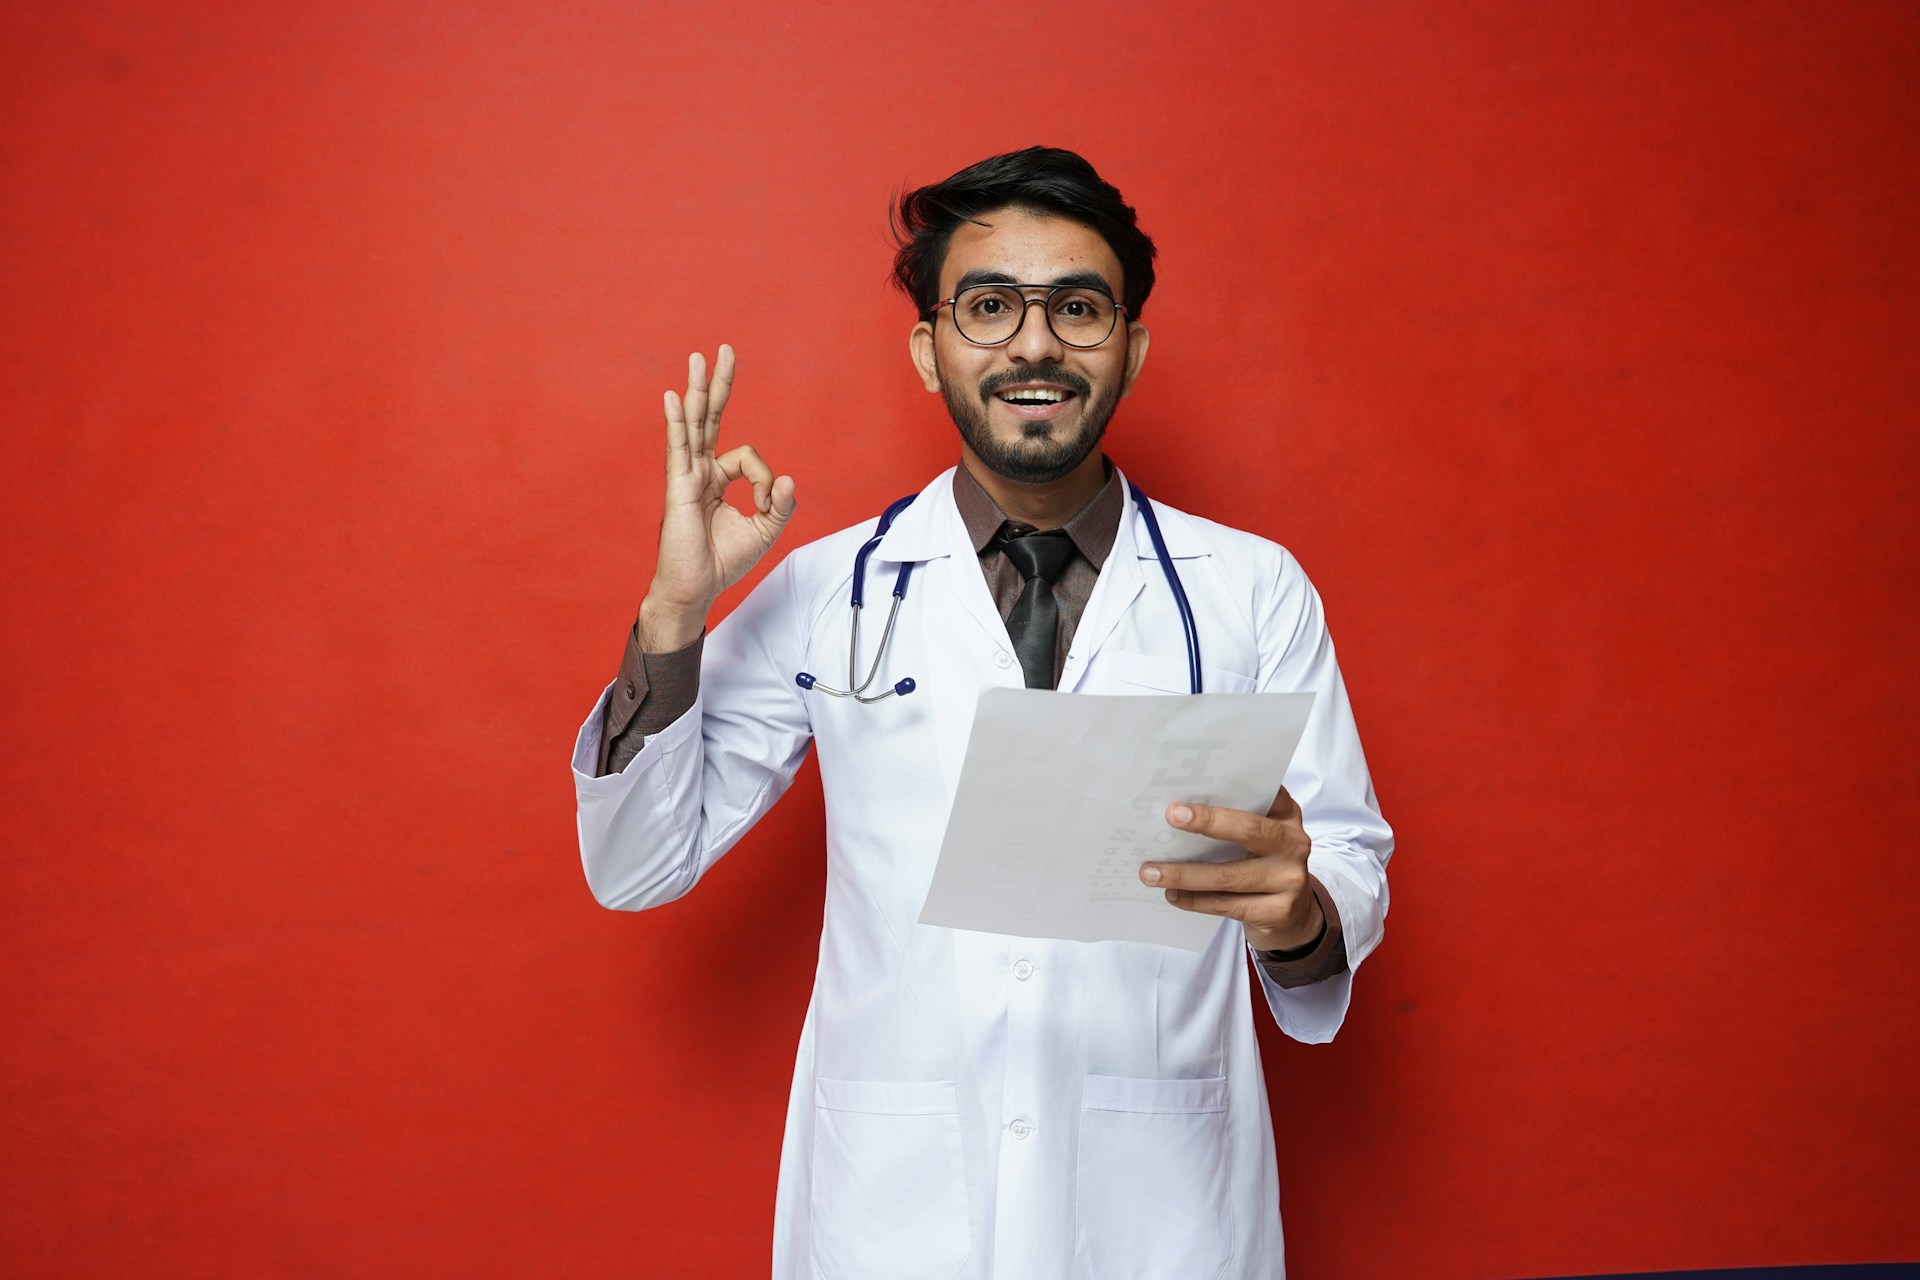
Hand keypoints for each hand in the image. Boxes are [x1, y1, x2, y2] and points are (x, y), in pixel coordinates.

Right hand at [640, 345, 795, 650]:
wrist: (695, 588)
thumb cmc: (722, 562)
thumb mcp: (764, 531)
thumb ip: (779, 504)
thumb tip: (788, 478)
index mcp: (718, 479)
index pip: (748, 456)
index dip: (764, 480)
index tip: (765, 505)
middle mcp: (700, 470)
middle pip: (711, 417)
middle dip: (719, 384)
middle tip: (726, 350)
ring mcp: (686, 476)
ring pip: (695, 424)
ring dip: (698, 390)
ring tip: (699, 357)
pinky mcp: (678, 487)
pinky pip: (679, 447)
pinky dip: (677, 421)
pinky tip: (675, 397)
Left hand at [1139, 787, 1322, 953]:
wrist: (1295, 915)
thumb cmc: (1263, 864)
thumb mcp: (1259, 836)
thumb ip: (1234, 819)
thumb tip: (1176, 810)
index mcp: (1287, 815)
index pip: (1265, 791)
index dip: (1235, 783)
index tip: (1199, 778)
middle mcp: (1294, 843)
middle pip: (1249, 829)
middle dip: (1208, 821)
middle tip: (1171, 815)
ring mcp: (1290, 879)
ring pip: (1229, 876)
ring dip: (1184, 874)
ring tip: (1150, 873)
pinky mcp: (1279, 911)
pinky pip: (1227, 904)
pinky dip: (1195, 900)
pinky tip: (1172, 895)